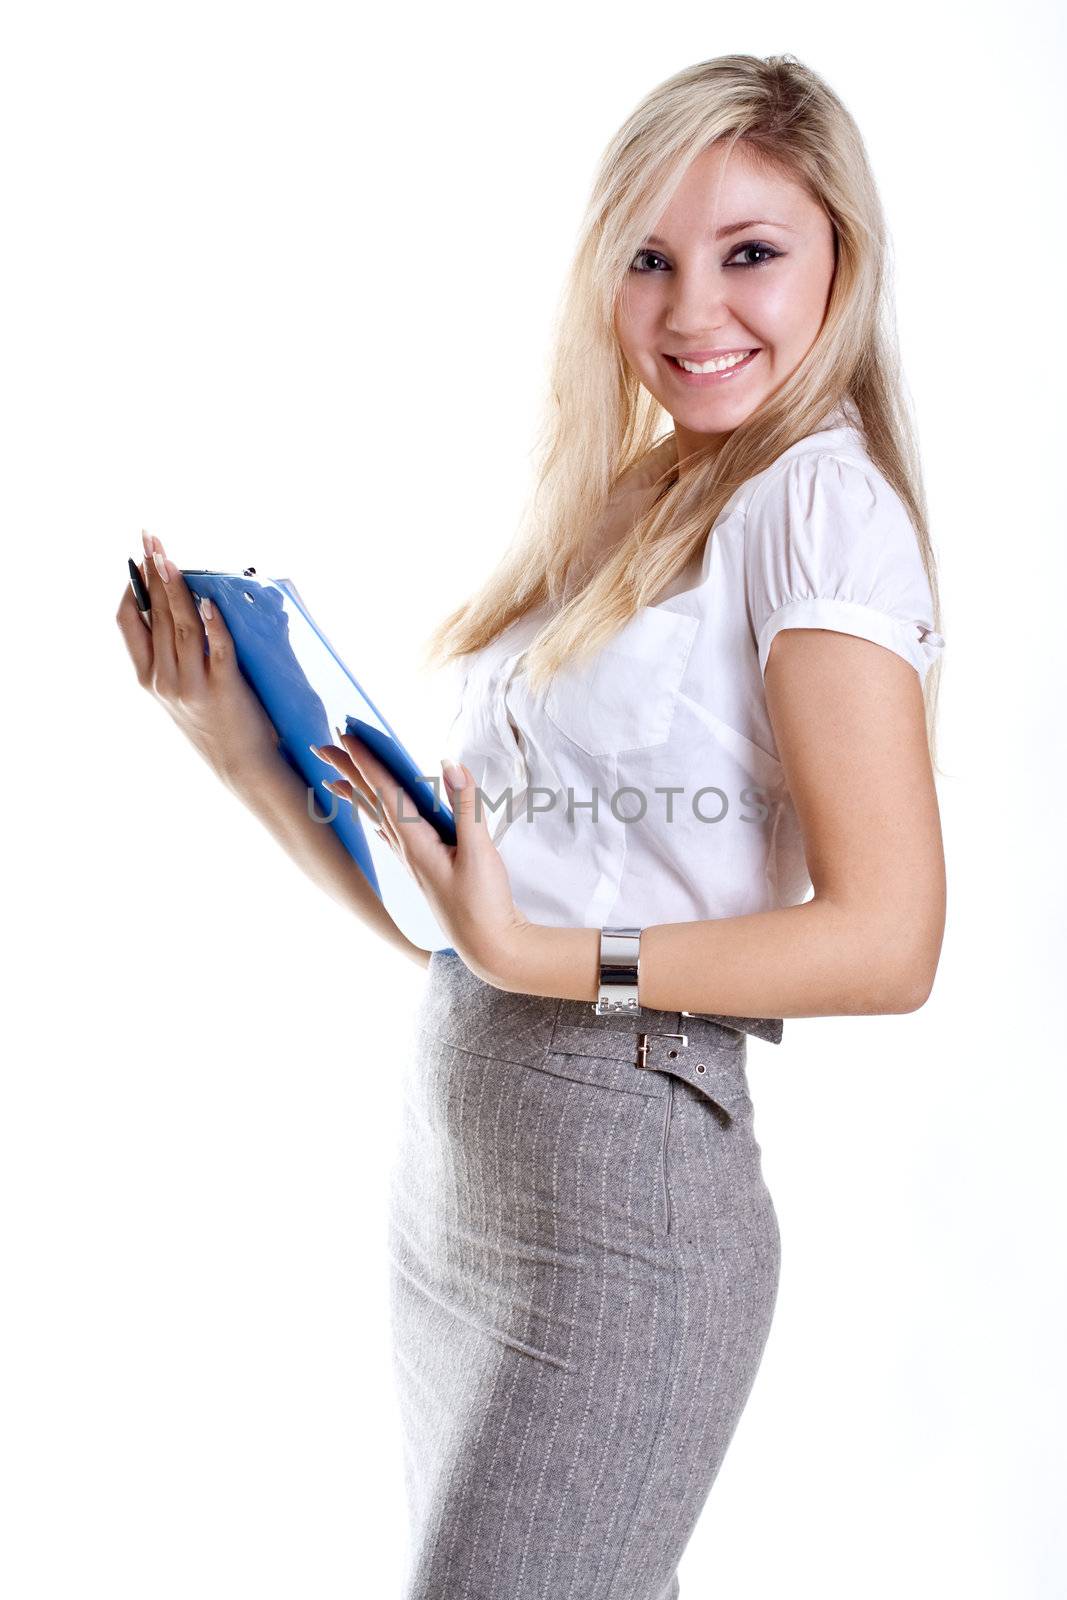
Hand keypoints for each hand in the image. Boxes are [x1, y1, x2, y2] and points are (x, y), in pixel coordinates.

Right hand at [116, 531, 281, 788]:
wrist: (243, 767)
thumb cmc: (215, 727)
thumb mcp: (178, 695)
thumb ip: (171, 659)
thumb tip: (177, 611)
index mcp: (149, 679)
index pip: (129, 622)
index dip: (132, 587)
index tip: (137, 558)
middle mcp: (165, 680)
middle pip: (155, 615)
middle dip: (153, 571)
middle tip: (151, 537)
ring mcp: (193, 685)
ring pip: (181, 626)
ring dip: (176, 587)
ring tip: (172, 557)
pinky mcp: (224, 688)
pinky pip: (217, 648)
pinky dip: (213, 622)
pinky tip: (209, 600)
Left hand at [311, 730, 531, 986]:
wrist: (489, 948)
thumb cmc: (485, 904)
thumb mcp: (481, 852)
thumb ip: (466, 807)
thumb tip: (451, 766)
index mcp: (416, 843)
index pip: (385, 791)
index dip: (367, 761)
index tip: (347, 736)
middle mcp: (407, 851)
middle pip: (372, 801)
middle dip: (348, 771)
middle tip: (324, 746)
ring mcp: (413, 862)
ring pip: (377, 817)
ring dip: (357, 793)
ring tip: (334, 778)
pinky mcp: (423, 871)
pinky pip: (392, 835)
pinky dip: (379, 818)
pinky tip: (374, 818)